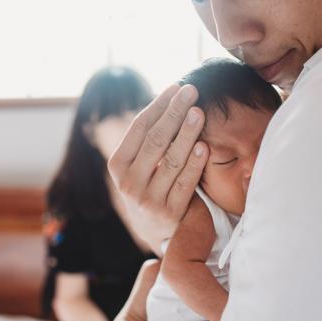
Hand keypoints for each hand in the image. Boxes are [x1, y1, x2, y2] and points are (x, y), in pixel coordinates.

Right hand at [108, 84, 208, 248]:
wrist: (157, 233)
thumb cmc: (151, 187)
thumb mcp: (139, 167)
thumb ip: (148, 140)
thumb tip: (170, 98)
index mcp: (117, 165)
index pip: (139, 128)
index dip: (158, 105)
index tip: (176, 87)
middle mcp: (128, 183)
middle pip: (155, 140)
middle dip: (174, 112)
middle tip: (191, 91)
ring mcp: (149, 199)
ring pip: (171, 160)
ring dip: (186, 133)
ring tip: (199, 112)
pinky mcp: (170, 213)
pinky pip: (185, 183)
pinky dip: (195, 164)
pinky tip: (204, 146)